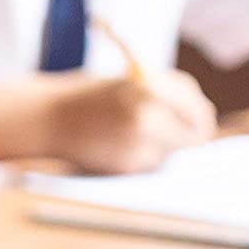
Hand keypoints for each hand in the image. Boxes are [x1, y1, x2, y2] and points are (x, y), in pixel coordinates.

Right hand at [46, 70, 215, 174]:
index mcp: (150, 88)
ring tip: (133, 133)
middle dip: (190, 135)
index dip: (201, 115)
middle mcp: (148, 117)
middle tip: (187, 135)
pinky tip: (118, 145)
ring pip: (171, 152)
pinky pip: (150, 163)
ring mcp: (138, 144)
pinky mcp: (127, 166)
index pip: (195, 106)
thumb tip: (200, 118)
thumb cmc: (88, 95)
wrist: (47, 117)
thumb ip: (164, 95)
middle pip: (193, 134)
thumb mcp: (129, 82)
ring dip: (164, 146)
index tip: (201, 120)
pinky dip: (143, 157)